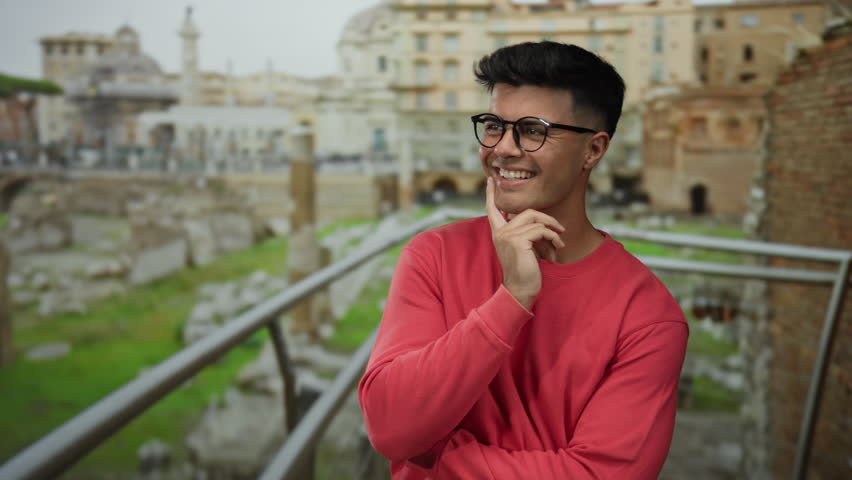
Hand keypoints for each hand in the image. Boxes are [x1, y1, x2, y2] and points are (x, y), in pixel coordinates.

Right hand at [486, 177, 564, 308]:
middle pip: (527, 211)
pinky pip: (541, 230)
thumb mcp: (524, 249)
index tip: (490, 179)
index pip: (492, 209)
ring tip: (559, 243)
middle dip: (547, 219)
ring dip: (553, 231)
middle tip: (560, 230)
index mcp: (498, 233)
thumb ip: (527, 234)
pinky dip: (553, 237)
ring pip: (536, 220)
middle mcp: (500, 232)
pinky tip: (557, 248)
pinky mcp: (518, 240)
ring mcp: (508, 234)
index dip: (490, 194)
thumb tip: (544, 226)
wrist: (520, 290)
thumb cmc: (525, 272)